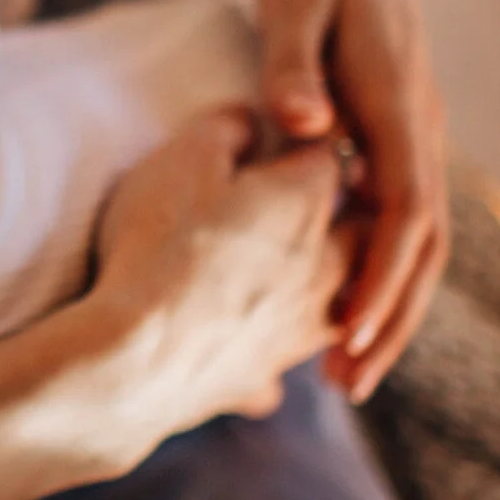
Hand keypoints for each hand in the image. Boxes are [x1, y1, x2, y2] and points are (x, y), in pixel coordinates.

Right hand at [80, 106, 351, 437]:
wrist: (136, 356)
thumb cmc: (162, 243)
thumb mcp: (183, 159)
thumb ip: (225, 129)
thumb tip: (250, 120)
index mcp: (304, 203)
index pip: (333, 157)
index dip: (318, 138)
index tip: (304, 132)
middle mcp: (322, 268)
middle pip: (364, 236)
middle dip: (355, 216)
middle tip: (334, 206)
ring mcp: (298, 330)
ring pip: (344, 309)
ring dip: (340, 296)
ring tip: (316, 291)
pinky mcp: (262, 377)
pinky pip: (282, 371)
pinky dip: (278, 365)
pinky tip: (266, 378)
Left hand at [255, 0, 446, 402]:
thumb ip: (291, 62)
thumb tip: (303, 129)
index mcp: (395, 100)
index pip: (402, 213)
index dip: (377, 280)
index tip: (347, 337)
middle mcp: (417, 122)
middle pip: (421, 245)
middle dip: (389, 318)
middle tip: (347, 383)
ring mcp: (413, 127)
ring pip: (417, 236)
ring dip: (388, 302)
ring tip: (346, 363)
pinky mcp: (397, 129)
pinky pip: (399, 212)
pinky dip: (379, 264)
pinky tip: (341, 301)